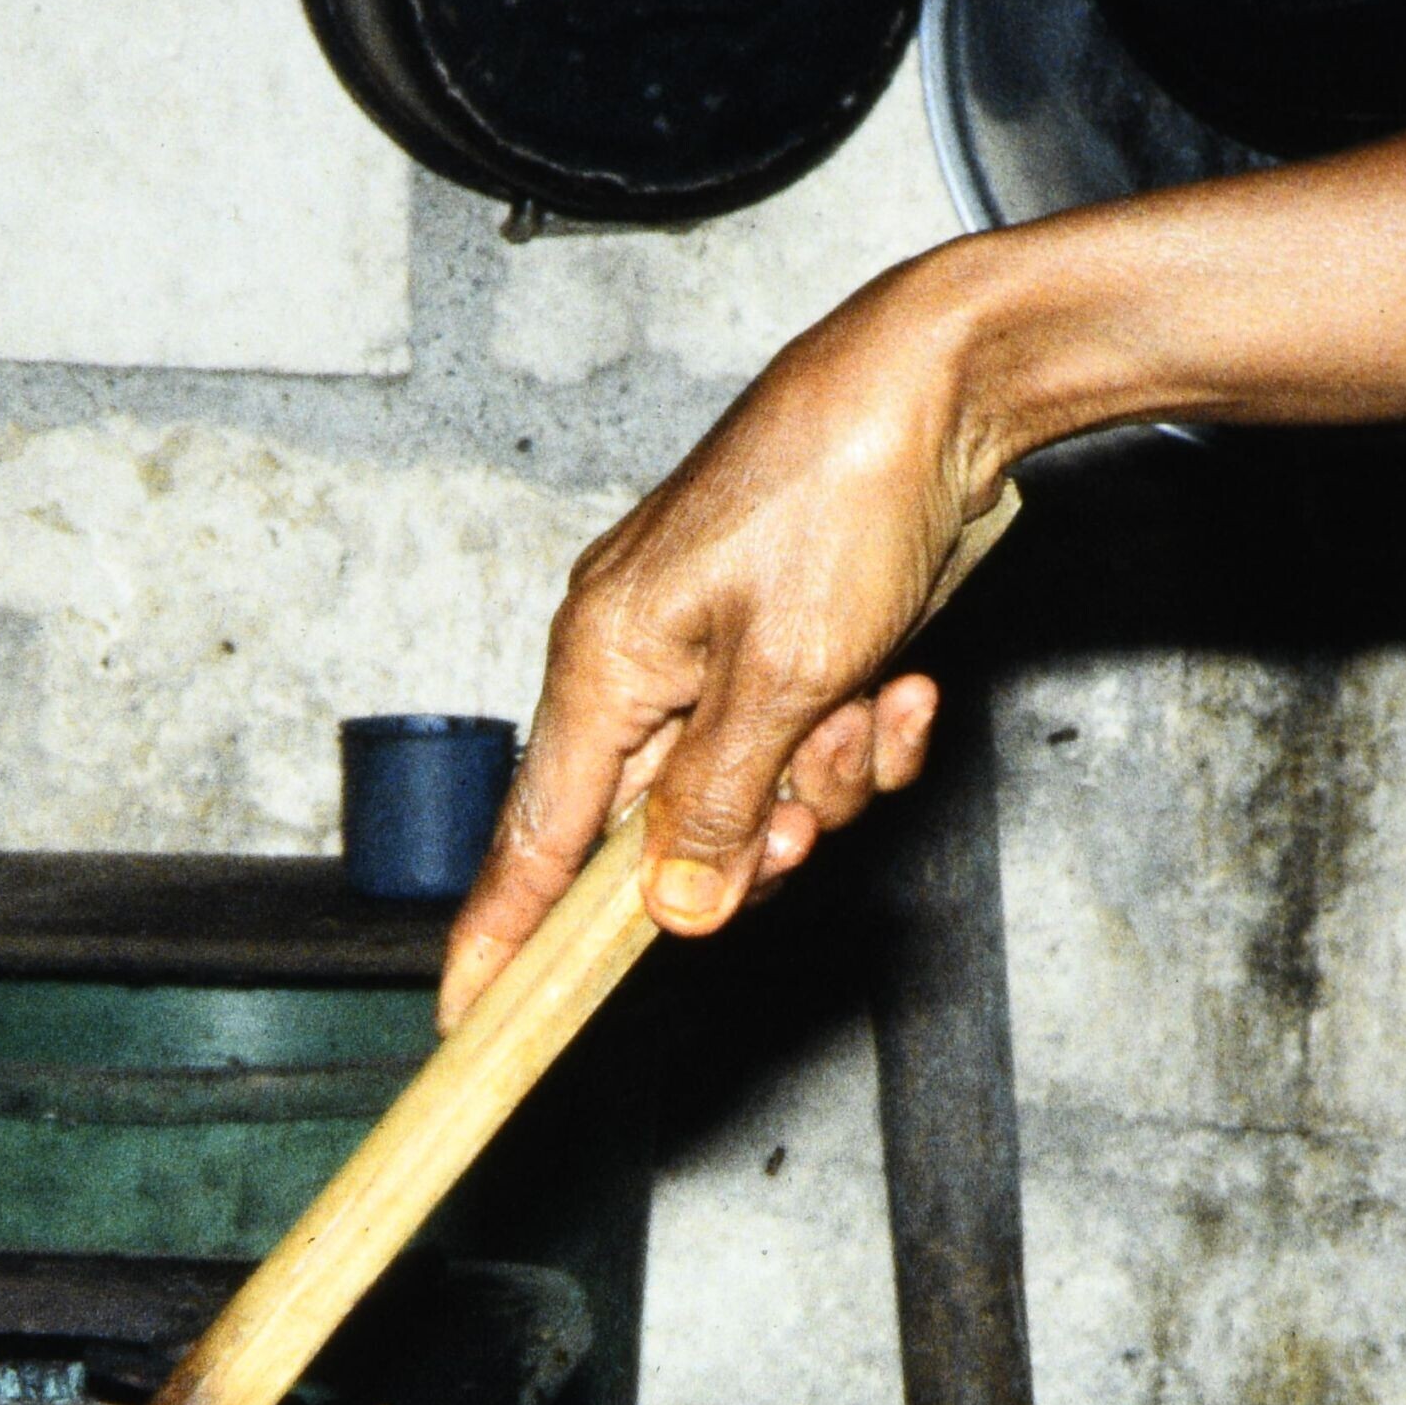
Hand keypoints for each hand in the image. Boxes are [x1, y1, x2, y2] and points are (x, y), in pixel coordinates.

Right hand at [435, 272, 990, 1025]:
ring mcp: (717, 656)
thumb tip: (672, 909)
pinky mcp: (788, 647)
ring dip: (825, 781)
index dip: (501, 935)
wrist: (939, 387)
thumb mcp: (784, 676)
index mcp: (604, 662)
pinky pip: (808, 747)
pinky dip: (861, 736)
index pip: (531, 839)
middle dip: (754, 842)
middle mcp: (641, 662)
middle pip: (664, 836)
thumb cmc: (840, 496)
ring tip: (869, 707)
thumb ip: (721, 804)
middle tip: (807, 816)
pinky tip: (900, 688)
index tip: (466, 1018)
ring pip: (754, 799)